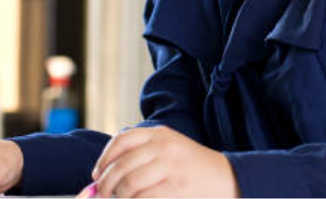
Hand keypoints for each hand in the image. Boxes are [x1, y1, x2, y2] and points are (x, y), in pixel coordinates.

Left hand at [92, 125, 239, 197]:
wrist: (227, 178)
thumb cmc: (192, 167)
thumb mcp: (169, 149)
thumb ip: (140, 156)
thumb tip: (101, 178)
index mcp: (159, 134)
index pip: (121, 141)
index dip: (104, 159)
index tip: (97, 174)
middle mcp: (163, 146)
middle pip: (121, 165)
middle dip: (106, 185)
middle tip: (102, 195)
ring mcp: (170, 167)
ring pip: (128, 184)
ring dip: (118, 197)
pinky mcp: (175, 188)